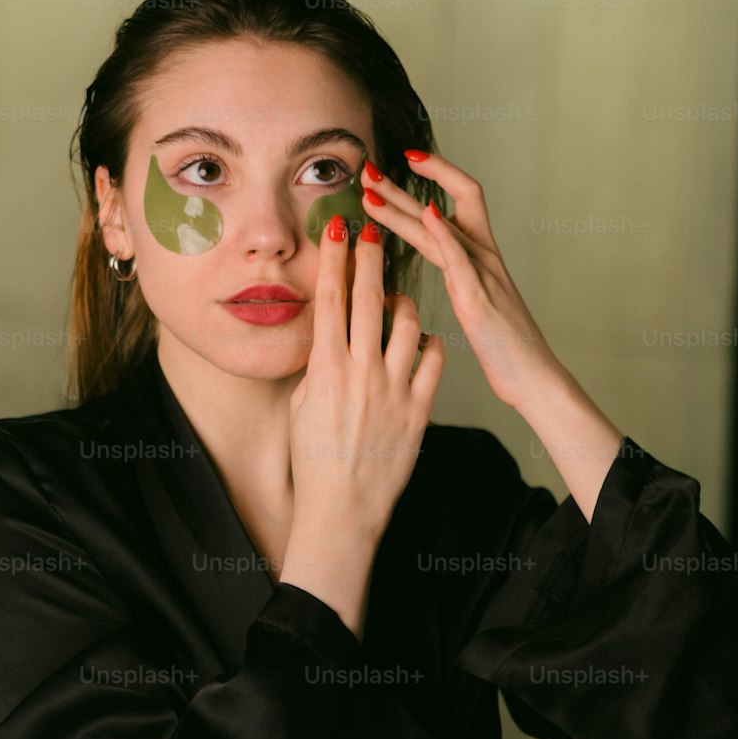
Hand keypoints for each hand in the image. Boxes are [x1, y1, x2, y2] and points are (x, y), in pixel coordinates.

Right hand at [287, 213, 443, 547]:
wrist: (342, 509)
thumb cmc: (314, 460)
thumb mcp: (303, 404)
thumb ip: (319, 365)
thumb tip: (329, 334)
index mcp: (326, 368)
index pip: (330, 299)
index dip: (335, 259)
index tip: (339, 229)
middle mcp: (360, 371)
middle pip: (368, 298)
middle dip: (372, 257)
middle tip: (374, 231)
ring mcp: (393, 389)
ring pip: (408, 323)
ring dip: (404, 301)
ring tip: (397, 296)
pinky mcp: (419, 409)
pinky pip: (434, 361)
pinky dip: (432, 344)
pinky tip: (426, 340)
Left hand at [361, 153, 562, 413]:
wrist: (532, 377)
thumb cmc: (502, 344)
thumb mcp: (474, 299)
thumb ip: (455, 274)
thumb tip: (431, 257)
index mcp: (480, 255)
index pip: (461, 197)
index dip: (436, 173)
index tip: (401, 160)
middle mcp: (483, 256)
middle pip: (446, 203)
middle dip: (402, 184)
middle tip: (366, 168)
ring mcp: (483, 276)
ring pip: (442, 228)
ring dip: (403, 206)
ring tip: (372, 190)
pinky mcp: (479, 300)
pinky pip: (460, 261)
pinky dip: (445, 234)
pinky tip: (428, 215)